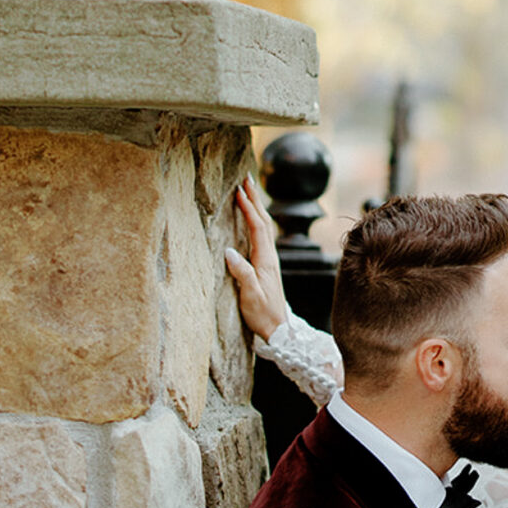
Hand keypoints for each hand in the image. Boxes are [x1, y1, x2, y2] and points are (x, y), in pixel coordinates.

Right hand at [224, 173, 288, 343]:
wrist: (278, 329)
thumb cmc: (263, 314)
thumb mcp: (250, 296)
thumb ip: (241, 273)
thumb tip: (228, 251)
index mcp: (265, 260)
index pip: (257, 227)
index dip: (249, 208)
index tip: (239, 190)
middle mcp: (269, 256)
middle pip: (263, 221)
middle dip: (255, 198)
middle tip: (246, 178)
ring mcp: (269, 260)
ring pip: (263, 226)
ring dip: (256, 206)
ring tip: (248, 190)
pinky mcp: (265, 265)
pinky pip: (260, 235)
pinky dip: (255, 220)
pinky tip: (251, 218)